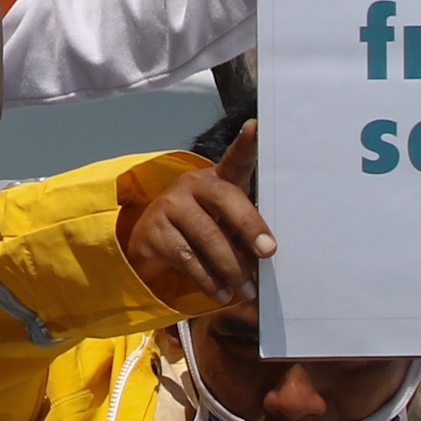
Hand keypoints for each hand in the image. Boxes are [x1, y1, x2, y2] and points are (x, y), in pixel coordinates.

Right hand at [127, 122, 274, 310]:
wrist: (151, 244)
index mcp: (216, 179)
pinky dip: (209, 281)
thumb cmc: (202, 230)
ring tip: (247, 290)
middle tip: (269, 252)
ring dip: (232, 268)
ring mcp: (170, 206)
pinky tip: (221, 293)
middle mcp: (192, 186)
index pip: (234, 159)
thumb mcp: (224, 223)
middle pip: (225, 199)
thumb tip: (269, 253)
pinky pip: (188, 259)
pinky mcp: (154, 232)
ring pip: (207, 237)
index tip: (257, 127)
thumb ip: (244, 229)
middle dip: (250, 226)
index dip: (247, 144)